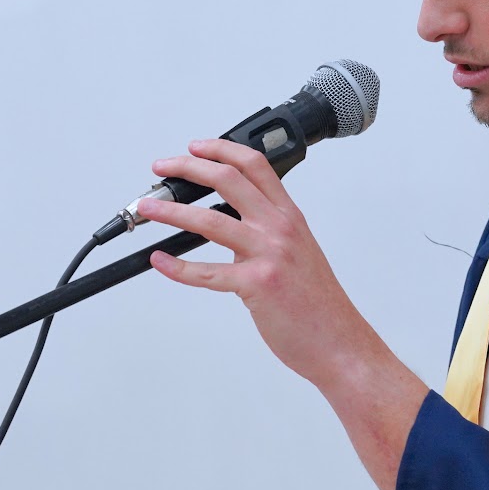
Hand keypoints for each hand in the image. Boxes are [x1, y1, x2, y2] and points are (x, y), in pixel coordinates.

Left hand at [135, 140, 428, 489]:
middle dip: (187, 168)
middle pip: (227, 179)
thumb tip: (233, 230)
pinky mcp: (256, 286)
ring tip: (148, 207)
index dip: (221, 149)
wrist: (340, 342)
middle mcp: (280, 228)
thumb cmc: (319, 304)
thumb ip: (269, 235)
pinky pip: (206, 272)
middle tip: (162, 167)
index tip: (195, 147)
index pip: (254, 165)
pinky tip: (160, 262)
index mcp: (290, 217)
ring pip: (209, 220)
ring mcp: (269, 255)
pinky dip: (176, 267)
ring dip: (170, 211)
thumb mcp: (300, 254)